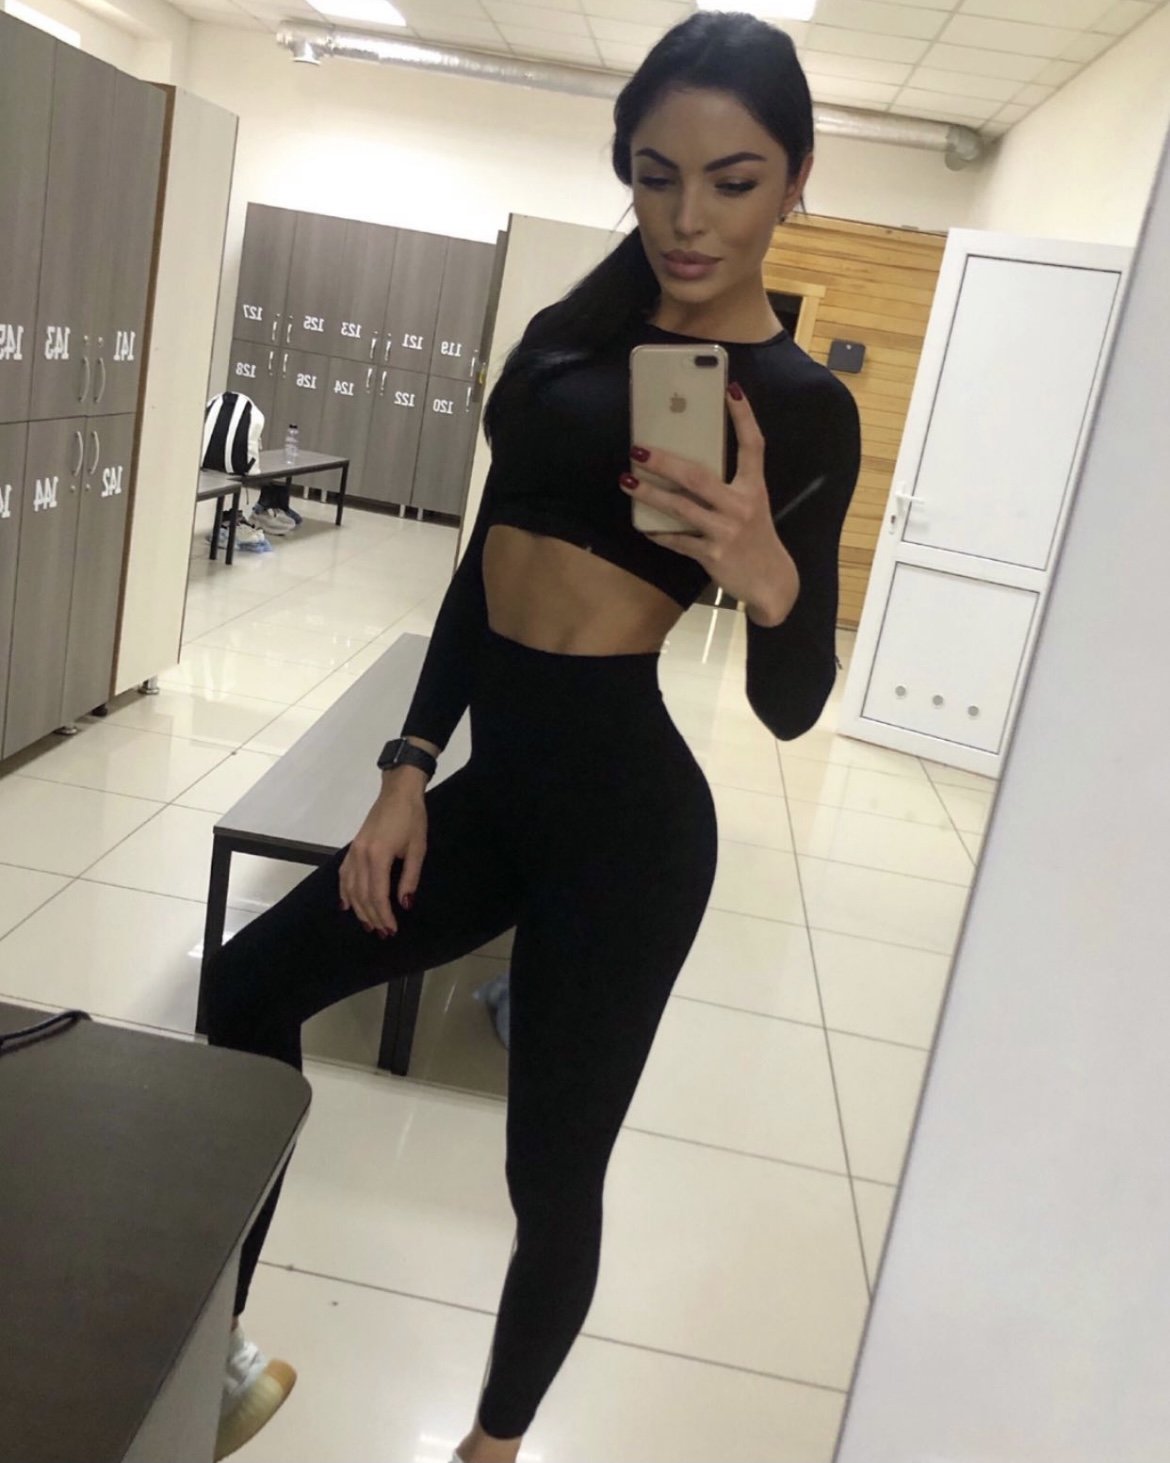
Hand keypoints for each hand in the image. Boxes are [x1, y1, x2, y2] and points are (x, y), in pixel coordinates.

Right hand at [339, 775, 427, 937]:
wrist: (398, 793)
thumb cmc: (412, 819)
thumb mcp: (417, 849)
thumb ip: (410, 878)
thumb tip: (405, 904)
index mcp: (378, 855)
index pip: (377, 894)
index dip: (384, 914)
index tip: (392, 930)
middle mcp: (361, 855)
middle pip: (362, 895)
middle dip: (372, 916)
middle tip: (383, 933)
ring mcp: (353, 851)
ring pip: (350, 888)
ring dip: (358, 909)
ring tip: (368, 925)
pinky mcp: (352, 848)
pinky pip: (344, 875)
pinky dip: (344, 892)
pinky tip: (346, 905)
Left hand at [622, 383, 799, 626]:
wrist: (772, 583)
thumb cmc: (755, 538)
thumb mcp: (750, 506)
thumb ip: (726, 488)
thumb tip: (684, 467)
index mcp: (753, 487)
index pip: (753, 445)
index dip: (743, 416)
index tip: (731, 388)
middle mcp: (741, 505)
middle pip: (698, 476)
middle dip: (665, 462)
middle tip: (638, 449)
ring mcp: (726, 531)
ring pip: (681, 507)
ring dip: (650, 494)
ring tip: (626, 480)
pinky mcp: (713, 554)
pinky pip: (678, 540)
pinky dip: (659, 533)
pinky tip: (643, 526)